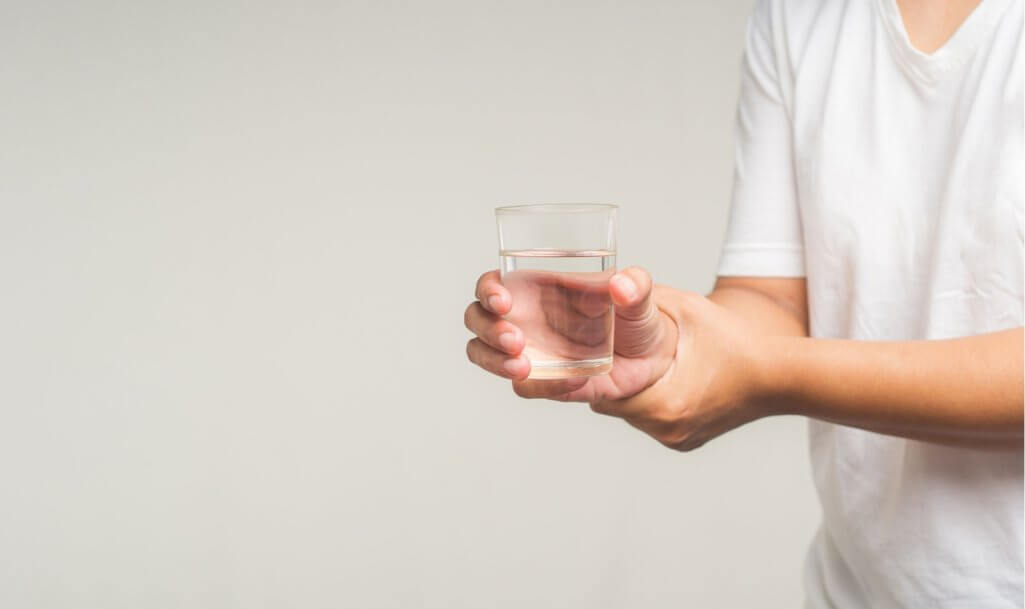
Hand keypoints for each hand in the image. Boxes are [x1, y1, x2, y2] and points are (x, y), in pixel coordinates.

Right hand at [464, 267, 676, 402]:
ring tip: (522, 367)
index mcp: (535, 288)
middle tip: (515, 339)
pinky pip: (525, 388)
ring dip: (494, 361)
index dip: (487, 290)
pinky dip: (543, 386)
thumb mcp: (640, 295)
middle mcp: (523, 319)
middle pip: (476, 319)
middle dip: (487, 330)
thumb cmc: (634, 318)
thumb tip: (622, 285)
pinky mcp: (541, 382)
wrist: (650, 362)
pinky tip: (572, 382)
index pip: (491, 284)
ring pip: (483, 354)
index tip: (502, 301)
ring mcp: (527, 352)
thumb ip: (635, 284)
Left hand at [591, 290, 773, 450]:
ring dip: (627, 387)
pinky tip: (659, 374)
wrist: (781, 377)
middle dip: (606, 375)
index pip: (600, 395)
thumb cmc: (737, 342)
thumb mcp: (689, 309)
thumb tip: (611, 282)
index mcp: (665, 406)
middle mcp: (667, 430)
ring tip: (636, 359)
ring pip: (629, 411)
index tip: (563, 364)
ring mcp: (676, 439)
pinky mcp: (684, 439)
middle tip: (604, 348)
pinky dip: (647, 396)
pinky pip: (649, 417)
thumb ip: (645, 296)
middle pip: (610, 403)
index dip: (579, 377)